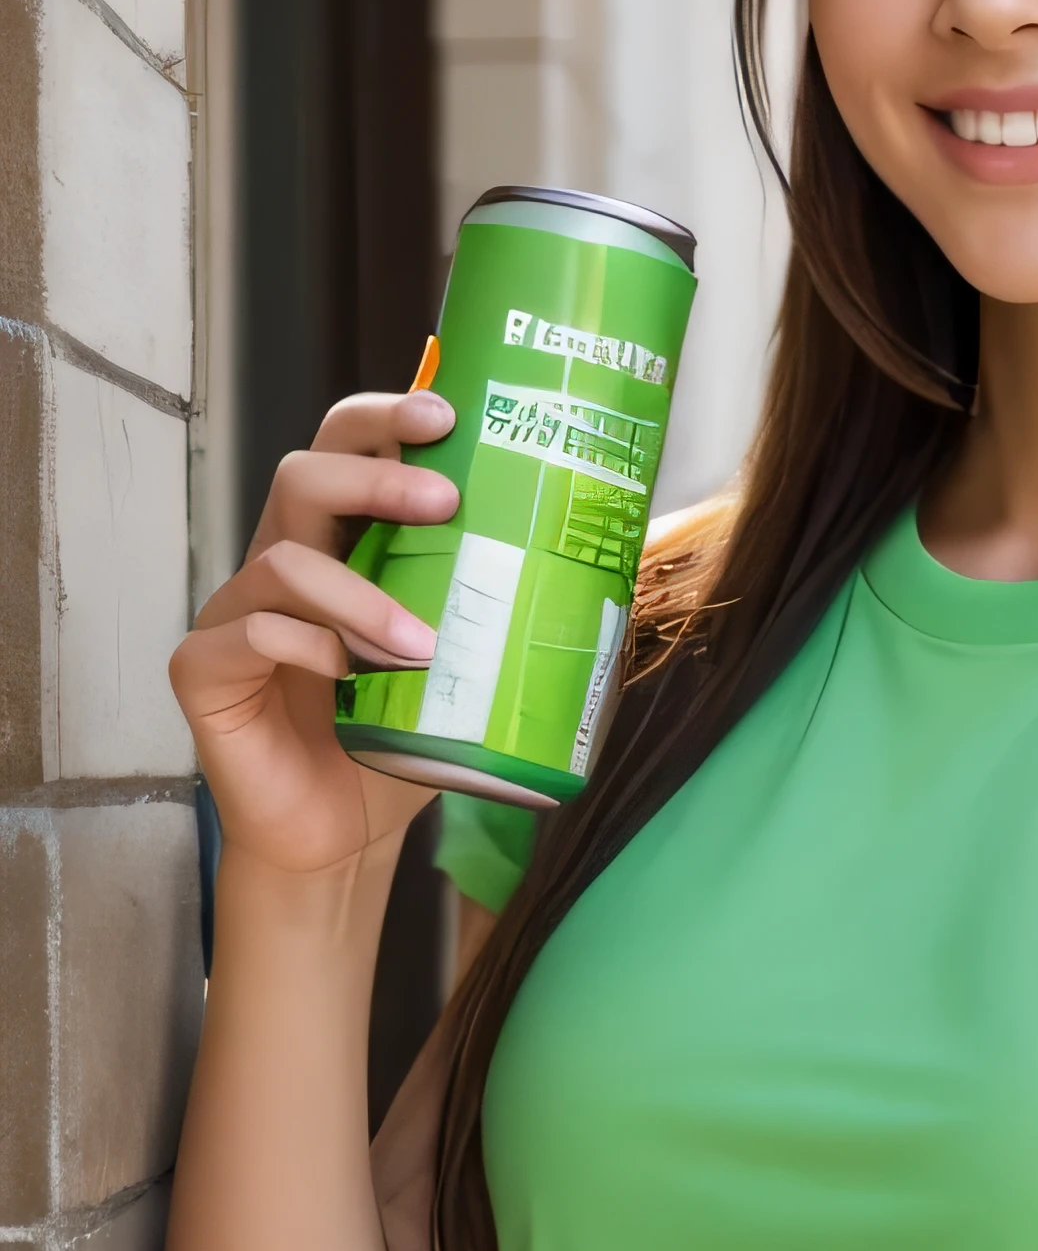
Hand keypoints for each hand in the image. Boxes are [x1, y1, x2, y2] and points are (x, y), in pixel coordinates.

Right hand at [170, 392, 460, 875]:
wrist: (343, 837)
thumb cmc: (401, 743)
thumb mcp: (466, 664)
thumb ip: (507, 607)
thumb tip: (617, 555)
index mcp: (341, 545)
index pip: (347, 448)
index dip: (386, 418)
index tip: (448, 413)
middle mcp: (283, 563)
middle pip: (304, 473)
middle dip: (378, 474)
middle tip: (446, 499)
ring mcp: (236, 613)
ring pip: (283, 559)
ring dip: (362, 596)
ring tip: (423, 647)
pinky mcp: (206, 671)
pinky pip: (250, 632)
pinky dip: (308, 646)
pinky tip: (347, 678)